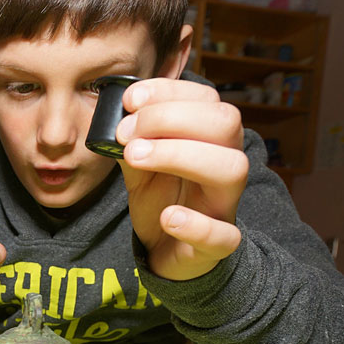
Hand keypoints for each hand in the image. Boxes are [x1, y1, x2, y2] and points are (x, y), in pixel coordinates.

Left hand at [115, 78, 246, 280]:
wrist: (167, 251)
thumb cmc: (161, 198)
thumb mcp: (140, 163)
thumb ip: (131, 140)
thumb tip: (113, 116)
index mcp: (211, 140)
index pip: (207, 99)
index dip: (169, 92)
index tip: (130, 100)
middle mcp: (225, 165)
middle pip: (225, 123)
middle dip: (170, 118)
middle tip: (126, 133)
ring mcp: (224, 204)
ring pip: (231, 168)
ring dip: (179, 155)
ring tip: (136, 157)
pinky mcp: (218, 245)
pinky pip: (225, 235)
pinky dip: (196, 224)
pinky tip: (168, 216)